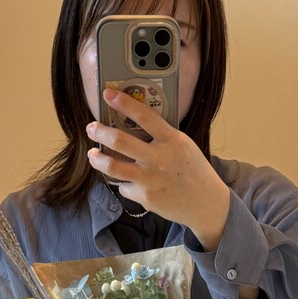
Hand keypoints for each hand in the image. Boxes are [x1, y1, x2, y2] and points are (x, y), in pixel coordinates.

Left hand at [86, 87, 230, 248]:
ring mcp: (150, 179)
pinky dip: (125, 184)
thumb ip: (162, 136)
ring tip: (93, 154)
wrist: (206, 203)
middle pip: (119, 141)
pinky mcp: (145, 197)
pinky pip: (125, 187)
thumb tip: (135, 125)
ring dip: (97, 159)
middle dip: (100, 132)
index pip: (144, 116)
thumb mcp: (183, 146)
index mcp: (171, 140)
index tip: (108, 94)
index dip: (123, 103)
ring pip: (112, 167)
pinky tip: (131, 183)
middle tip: (91, 128)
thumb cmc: (194, 171)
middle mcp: (159, 159)